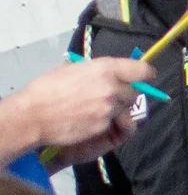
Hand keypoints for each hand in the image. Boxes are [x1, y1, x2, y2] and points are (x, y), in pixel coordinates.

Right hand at [4, 58, 145, 165]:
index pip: (140, 70)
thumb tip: (104, 71)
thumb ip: (94, 70)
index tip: (147, 76)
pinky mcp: (103, 126)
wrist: (34, 115)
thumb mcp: (71, 68)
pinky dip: (106, 121)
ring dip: (116, 108)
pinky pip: (113, 122)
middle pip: (133, 92)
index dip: (146, 73)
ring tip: (96, 108)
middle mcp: (112, 88)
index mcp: (105, 68)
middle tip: (111, 95)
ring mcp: (109, 109)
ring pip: (124, 108)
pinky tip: (90, 119)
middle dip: (125, 93)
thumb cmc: (47, 88)